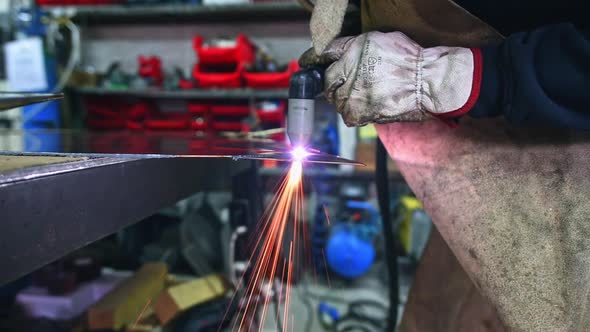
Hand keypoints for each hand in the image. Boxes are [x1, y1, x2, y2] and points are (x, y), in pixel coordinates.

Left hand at [301, 31, 481, 126]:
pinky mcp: (359, 112)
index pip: (324, 55)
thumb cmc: (409, 60)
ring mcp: (352, 93)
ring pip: (337, 101)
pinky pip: (349, 116)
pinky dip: (356, 113)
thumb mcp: (379, 40)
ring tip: (364, 96)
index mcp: (353, 50)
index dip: (316, 60)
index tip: (309, 63)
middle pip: (327, 82)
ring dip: (346, 100)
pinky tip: (369, 107)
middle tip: (347, 85)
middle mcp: (348, 71)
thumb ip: (353, 46)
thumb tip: (335, 51)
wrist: (427, 82)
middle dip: (334, 84)